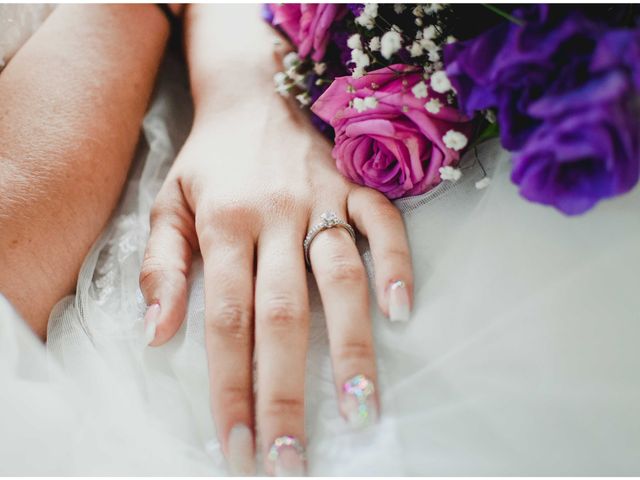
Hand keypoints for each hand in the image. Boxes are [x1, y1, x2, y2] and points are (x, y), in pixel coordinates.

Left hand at [138, 4, 413, 475]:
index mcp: (223, 225)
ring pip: (340, 278)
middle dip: (286, 390)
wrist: (253, 94)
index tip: (238, 446)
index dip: (230, 388)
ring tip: (359, 405)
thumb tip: (158, 336)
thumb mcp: (168, 203)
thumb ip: (160, 267)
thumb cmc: (209, 159)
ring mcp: (322, 199)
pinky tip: (401, 310)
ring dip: (352, 344)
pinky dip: (396, 263)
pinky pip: (384, 223)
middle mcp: (274, 217)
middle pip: (282, 315)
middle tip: (293, 456)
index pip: (225, 322)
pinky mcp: (357, 184)